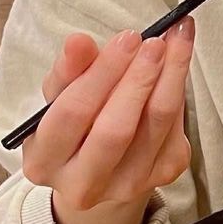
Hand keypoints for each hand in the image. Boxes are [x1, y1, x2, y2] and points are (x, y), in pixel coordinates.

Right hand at [22, 21, 194, 223]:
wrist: (100, 169)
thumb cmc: (75, 126)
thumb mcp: (60, 97)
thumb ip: (69, 70)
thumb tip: (79, 42)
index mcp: (43, 162)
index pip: (73, 113)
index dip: (102, 73)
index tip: (127, 38)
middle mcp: (83, 184)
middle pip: (116, 129)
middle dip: (139, 78)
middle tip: (155, 41)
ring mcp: (126, 184)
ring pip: (155, 124)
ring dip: (171, 75)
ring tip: (177, 39)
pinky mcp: (161, 175)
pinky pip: (175, 127)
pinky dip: (178, 89)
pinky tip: (178, 63)